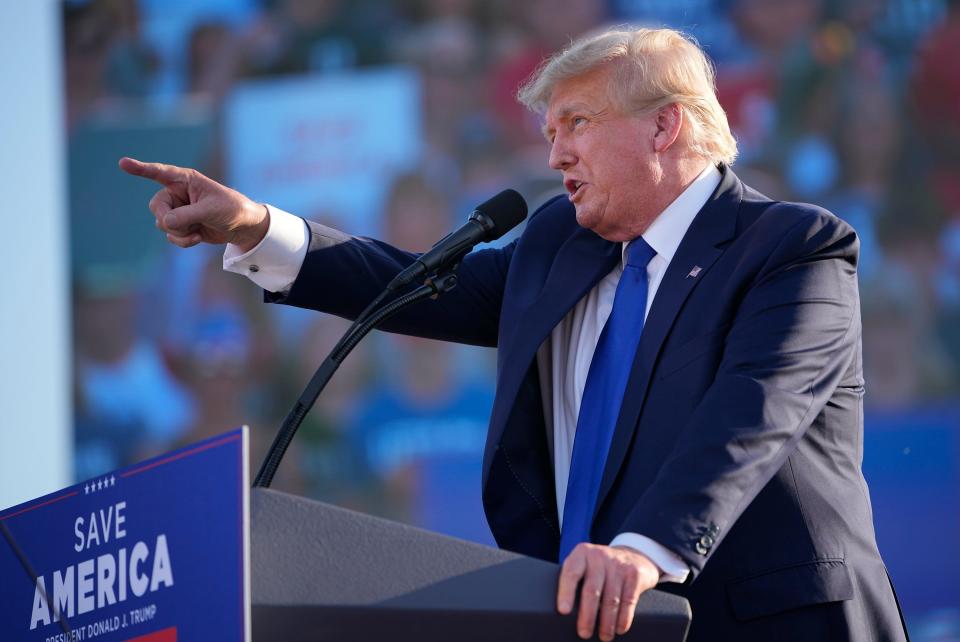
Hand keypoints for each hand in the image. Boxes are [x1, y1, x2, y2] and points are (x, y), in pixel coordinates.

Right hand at [118, 157, 268, 250]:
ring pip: (161, 223)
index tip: (123, 163)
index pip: (159, 173)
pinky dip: (182, 240)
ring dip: (179, 232)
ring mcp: (178, 210)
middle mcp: (178, 193)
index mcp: (185, 180)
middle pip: (156, 207)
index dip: (140, 169)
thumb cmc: (231, 209)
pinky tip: (197, 237)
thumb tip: (164, 223)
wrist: (242, 227)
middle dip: (169, 220)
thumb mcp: (211, 210)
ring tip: (197, 230)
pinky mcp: (181, 225)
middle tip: (188, 225)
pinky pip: (170, 235)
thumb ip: (186, 215)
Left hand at [557, 543, 659, 640]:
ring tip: (604, 636)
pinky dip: (623, 618)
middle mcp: (599, 556)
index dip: (566, 593)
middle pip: (591, 590)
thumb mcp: (585, 565)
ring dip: (607, 622)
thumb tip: (564, 613)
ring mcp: (618, 564)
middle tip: (584, 633)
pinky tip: (619, 628)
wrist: (633, 555)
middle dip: (587, 615)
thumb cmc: (600, 568)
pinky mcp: (635, 574)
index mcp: (581, 553)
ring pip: (611, 599)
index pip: (571, 573)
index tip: (563, 611)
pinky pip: (628, 600)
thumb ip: (574, 580)